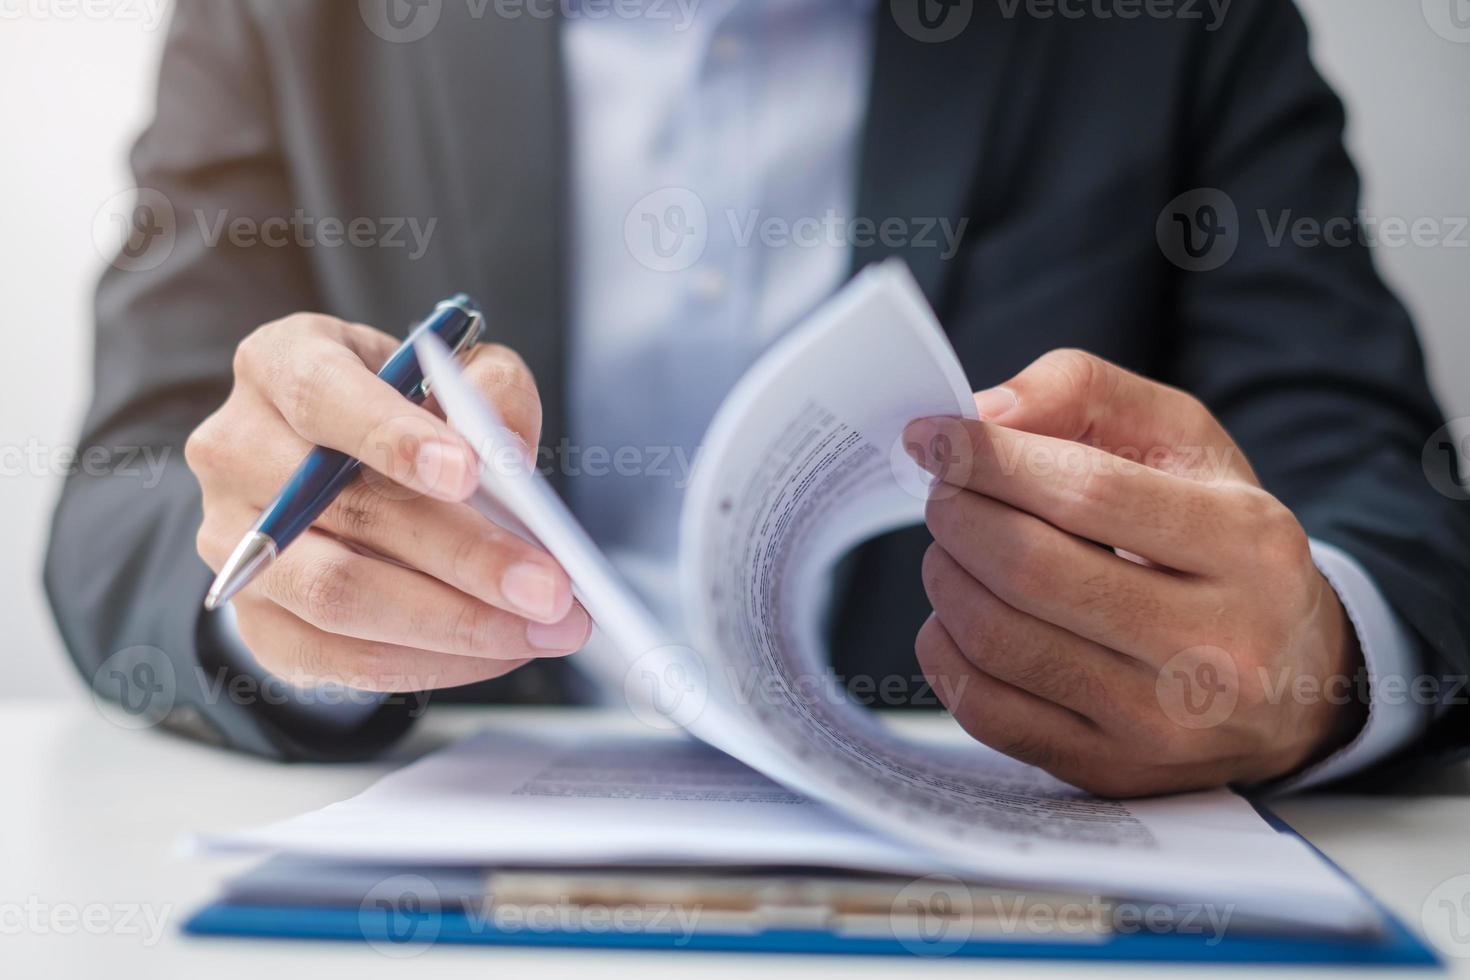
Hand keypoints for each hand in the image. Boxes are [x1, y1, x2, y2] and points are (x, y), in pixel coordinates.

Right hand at [187, 313, 589, 693]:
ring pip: (339, 596)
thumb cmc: (409, 411)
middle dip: (464, 555)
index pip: (323, 396)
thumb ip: (490, 389)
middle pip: (347, 511)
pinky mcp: (255, 620)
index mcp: (280, 364)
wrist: (350, 471)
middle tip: (548, 585)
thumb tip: (508, 454)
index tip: (471, 473)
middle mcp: (237, 451)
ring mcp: (233, 544)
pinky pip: (341, 658)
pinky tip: (499, 649)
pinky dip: (432, 660)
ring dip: (455, 621)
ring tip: (542, 627)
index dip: (394, 436)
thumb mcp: (455, 372)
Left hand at [905, 349, 1364, 796]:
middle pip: (1032, 570)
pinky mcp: (1112, 770)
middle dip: (959, 516)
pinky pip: (986, 710)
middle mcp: (1215, 647)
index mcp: (1247, 546)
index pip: (1089, 491)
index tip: (935, 438)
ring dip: (945, 578)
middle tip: (944, 494)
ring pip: (999, 641)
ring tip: (954, 549)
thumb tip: (985, 414)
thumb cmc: (1223, 543)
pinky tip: (958, 617)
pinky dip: (945, 651)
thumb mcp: (1184, 441)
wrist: (1297, 682)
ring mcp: (1162, 722)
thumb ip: (1086, 393)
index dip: (991, 459)